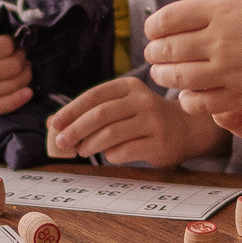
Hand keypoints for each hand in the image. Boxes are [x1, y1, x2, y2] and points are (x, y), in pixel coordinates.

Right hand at [0, 12, 33, 121]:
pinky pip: (3, 107)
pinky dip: (19, 99)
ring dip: (24, 75)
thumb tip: (3, 15)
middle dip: (22, 56)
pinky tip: (27, 91)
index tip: (13, 40)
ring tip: (24, 67)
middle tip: (21, 53)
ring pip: (12, 85)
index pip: (4, 46)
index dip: (14, 41)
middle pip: (12, 65)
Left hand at [46, 76, 228, 167]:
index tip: (55, 124)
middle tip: (62, 142)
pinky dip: (110, 155)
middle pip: (101, 115)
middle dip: (76, 129)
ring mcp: (153, 122)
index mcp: (130, 86)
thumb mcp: (123, 106)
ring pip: (111, 134)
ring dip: (90, 144)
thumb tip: (54, 123)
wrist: (186, 129)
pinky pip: (125, 151)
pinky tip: (107, 156)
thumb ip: (93, 111)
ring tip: (81, 151)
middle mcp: (143, 100)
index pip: (94, 95)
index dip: (71, 109)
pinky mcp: (159, 144)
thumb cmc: (145, 118)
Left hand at [147, 0, 241, 134]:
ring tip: (165, 74)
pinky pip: (198, 103)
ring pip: (176, 78)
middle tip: (155, 54)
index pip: (168, 18)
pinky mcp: (239, 96)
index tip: (154, 31)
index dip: (154, 26)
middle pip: (167, 48)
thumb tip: (180, 23)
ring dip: (164, 76)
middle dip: (155, 53)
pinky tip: (189, 95)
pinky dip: (186, 100)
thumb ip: (215, 13)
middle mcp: (221, 39)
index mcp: (222, 9)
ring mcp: (229, 70)